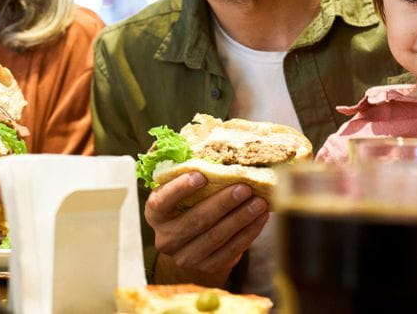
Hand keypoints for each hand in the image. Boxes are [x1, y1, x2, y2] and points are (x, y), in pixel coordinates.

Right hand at [146, 173, 267, 286]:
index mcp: (155, 214)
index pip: (162, 201)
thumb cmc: (189, 204)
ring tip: (260, 203)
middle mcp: (166, 238)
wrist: (193, 242)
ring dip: (241, 218)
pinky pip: (230, 251)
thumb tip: (206, 150)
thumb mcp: (181, 191)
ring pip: (216, 237)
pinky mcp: (206, 266)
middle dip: (223, 203)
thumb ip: (188, 174)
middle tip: (245, 188)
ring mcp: (185, 256)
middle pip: (196, 220)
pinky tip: (260, 219)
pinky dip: (248, 234)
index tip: (201, 176)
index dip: (180, 189)